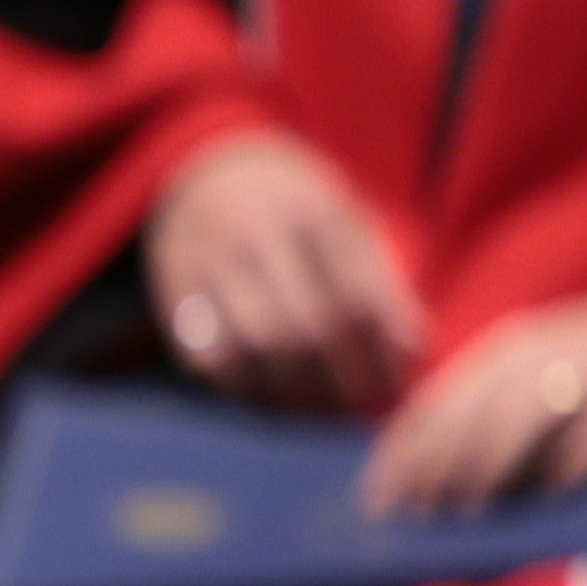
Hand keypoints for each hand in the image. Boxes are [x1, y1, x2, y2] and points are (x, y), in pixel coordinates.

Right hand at [150, 129, 424, 417]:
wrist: (209, 176)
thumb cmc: (297, 213)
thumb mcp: (347, 228)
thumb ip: (380, 285)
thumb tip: (412, 350)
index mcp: (312, 216)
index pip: (354, 299)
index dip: (379, 352)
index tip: (395, 384)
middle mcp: (255, 238)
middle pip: (303, 329)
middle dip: (340, 379)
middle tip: (360, 404)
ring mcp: (207, 268)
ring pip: (253, 351)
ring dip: (293, 393)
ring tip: (320, 408)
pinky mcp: (174, 298)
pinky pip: (210, 362)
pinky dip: (246, 391)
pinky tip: (274, 399)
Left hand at [371, 267, 586, 518]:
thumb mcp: (532, 367)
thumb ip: (482, 404)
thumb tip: (419, 467)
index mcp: (506, 352)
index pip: (439, 403)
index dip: (404, 451)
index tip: (377, 495)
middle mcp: (542, 358)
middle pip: (473, 414)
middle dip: (434, 468)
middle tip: (411, 514)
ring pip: (524, 420)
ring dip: (489, 469)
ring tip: (465, 512)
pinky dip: (569, 468)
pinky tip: (547, 498)